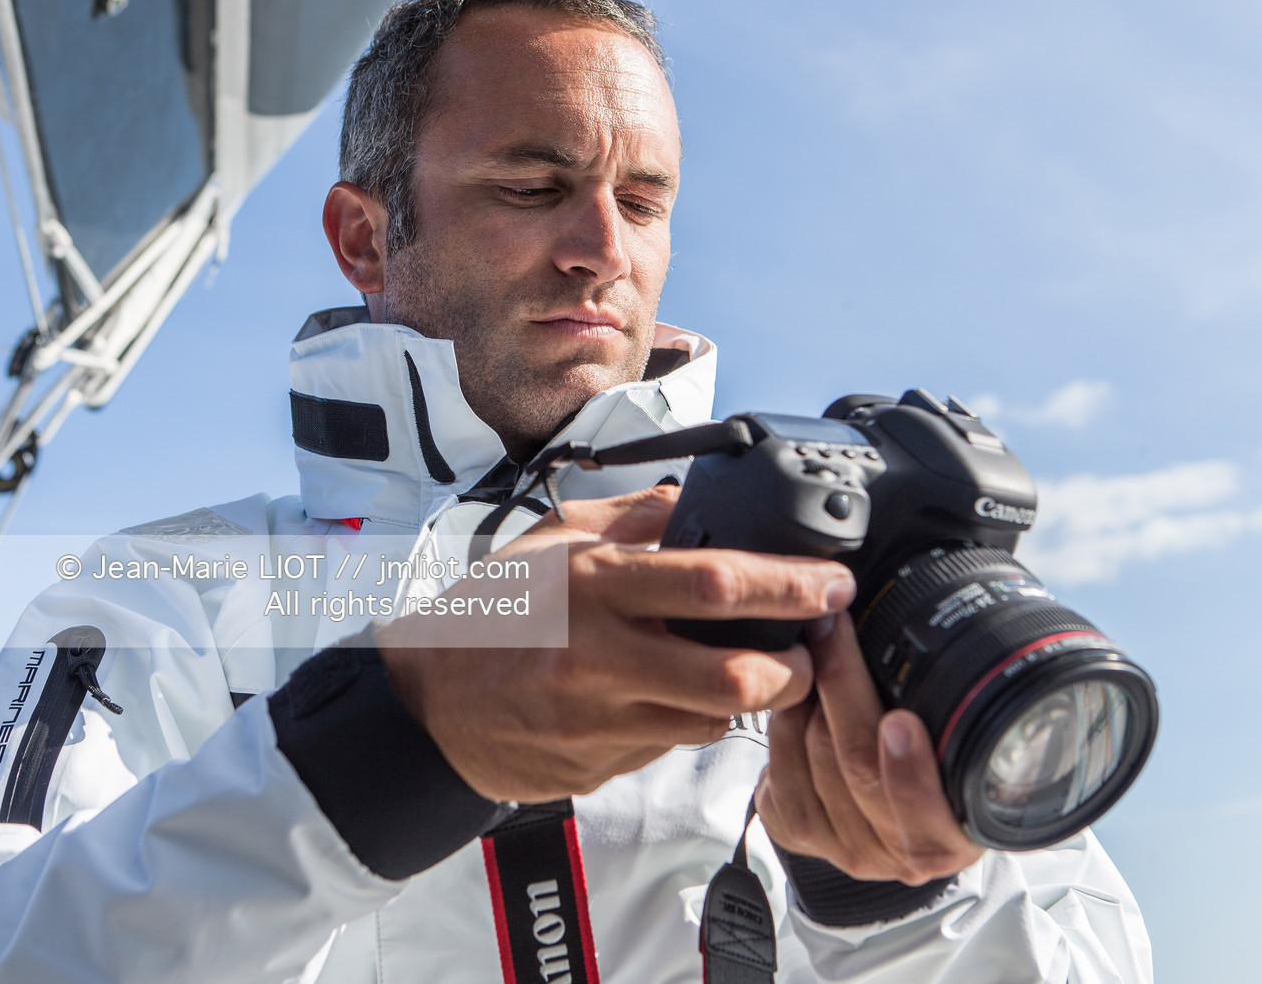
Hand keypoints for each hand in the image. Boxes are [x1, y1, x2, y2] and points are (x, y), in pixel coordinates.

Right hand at [378, 485, 855, 802]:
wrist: (430, 704)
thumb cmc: (491, 615)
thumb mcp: (552, 539)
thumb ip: (632, 517)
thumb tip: (696, 496)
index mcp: (595, 586)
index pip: (714, 584)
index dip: (789, 585)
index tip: (831, 582)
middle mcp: (602, 656)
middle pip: (735, 677)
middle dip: (796, 669)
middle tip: (813, 648)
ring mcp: (602, 720)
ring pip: (716, 721)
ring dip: (752, 699)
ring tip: (757, 669)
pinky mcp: (603, 764)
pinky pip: (676, 746)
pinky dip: (696, 721)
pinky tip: (684, 696)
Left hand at [756, 610, 985, 884]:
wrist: (904, 819)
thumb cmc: (940, 768)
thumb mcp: (965, 749)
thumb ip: (950, 714)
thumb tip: (956, 637)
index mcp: (951, 837)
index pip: (926, 812)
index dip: (910, 771)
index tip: (900, 722)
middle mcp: (894, 853)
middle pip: (857, 766)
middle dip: (844, 685)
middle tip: (835, 629)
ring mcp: (842, 845)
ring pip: (810, 756)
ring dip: (808, 696)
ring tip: (816, 648)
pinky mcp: (795, 832)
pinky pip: (778, 767)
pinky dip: (783, 721)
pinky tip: (799, 696)